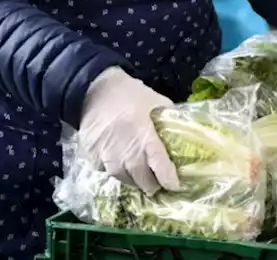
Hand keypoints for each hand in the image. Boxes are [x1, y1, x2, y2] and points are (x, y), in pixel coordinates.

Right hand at [78, 68, 178, 194]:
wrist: (94, 90)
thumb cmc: (129, 94)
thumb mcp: (156, 102)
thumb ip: (169, 118)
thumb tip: (184, 130)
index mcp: (145, 138)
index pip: (161, 167)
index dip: (169, 180)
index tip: (175, 185)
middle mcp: (126, 153)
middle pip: (142, 180)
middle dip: (152, 185)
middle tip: (157, 186)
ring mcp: (107, 157)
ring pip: (123, 179)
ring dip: (133, 181)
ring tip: (140, 178)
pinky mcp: (92, 158)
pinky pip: (106, 172)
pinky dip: (115, 171)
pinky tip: (121, 166)